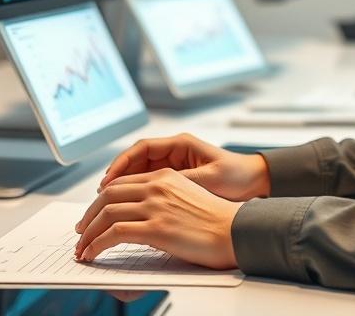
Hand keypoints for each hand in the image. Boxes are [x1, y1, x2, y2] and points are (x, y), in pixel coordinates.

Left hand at [75, 168, 241, 268]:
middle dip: (89, 215)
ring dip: (88, 233)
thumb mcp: (187, 197)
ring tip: (83, 248)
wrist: (235, 230)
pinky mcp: (155, 228)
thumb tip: (143, 214)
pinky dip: (96, 244)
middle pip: (108, 195)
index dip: (102, 199)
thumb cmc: (217, 220)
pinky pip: (113, 233)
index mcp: (165, 176)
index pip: (121, 183)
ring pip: (106, 214)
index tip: (93, 214)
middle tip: (81, 231)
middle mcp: (157, 186)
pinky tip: (93, 253)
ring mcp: (155, 206)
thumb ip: (164, 198)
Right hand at [99, 132, 269, 200]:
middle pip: (135, 161)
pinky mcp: (176, 178)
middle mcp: (174, 151)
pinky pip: (149, 183)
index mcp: (181, 144)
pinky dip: (136, 194)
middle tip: (100, 196)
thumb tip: (156, 190)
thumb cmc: (236, 175)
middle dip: (116, 177)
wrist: (254, 182)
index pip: (141, 148)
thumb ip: (183, 182)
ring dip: (123, 186)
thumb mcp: (209, 179)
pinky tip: (127, 209)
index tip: (108, 180)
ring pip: (139, 173)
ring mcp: (174, 165)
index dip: (121, 164)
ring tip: (107, 204)